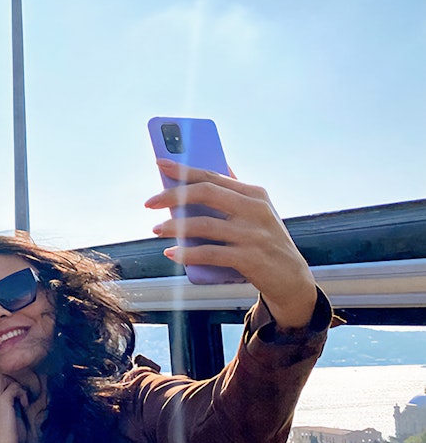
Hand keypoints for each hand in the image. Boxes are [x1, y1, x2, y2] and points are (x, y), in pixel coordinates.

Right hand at [0, 371, 46, 442]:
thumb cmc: (9, 439)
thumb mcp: (12, 419)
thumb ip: (15, 407)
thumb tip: (26, 402)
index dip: (7, 379)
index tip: (20, 388)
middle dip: (13, 378)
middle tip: (24, 391)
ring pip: (4, 377)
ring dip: (18, 385)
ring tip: (24, 399)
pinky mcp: (2, 402)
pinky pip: (14, 387)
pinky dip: (23, 394)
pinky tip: (25, 406)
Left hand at [145, 159, 317, 329]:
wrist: (291, 278)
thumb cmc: (266, 242)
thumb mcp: (257, 212)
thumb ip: (235, 192)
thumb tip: (217, 166)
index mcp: (254, 194)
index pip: (213, 176)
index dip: (184, 169)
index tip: (160, 164)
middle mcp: (255, 210)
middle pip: (206, 193)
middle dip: (173, 195)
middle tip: (150, 202)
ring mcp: (253, 234)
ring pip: (204, 224)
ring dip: (175, 227)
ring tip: (156, 229)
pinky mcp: (250, 258)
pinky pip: (210, 254)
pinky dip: (187, 253)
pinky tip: (172, 253)